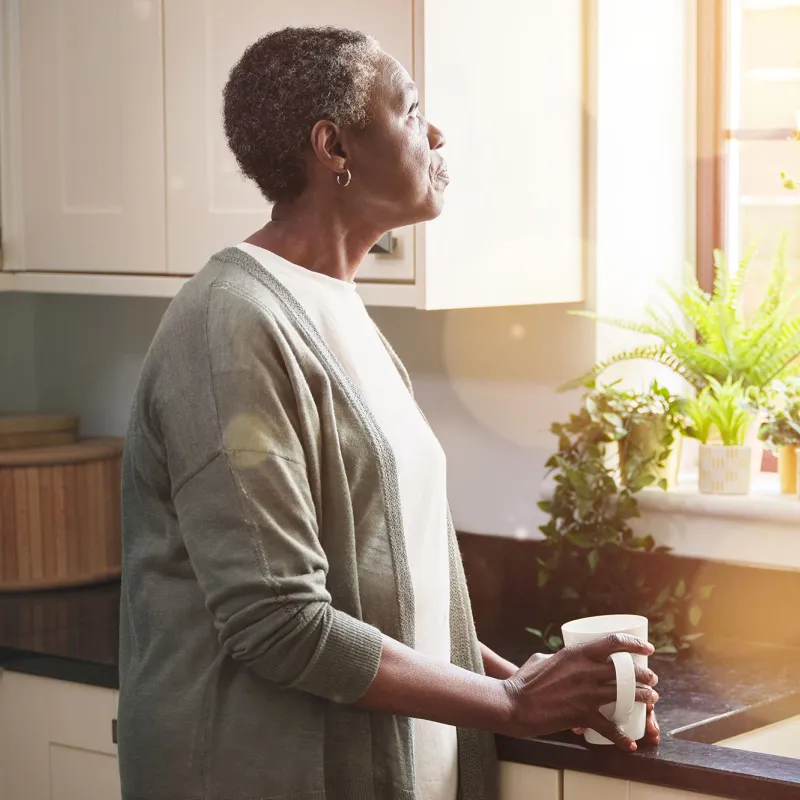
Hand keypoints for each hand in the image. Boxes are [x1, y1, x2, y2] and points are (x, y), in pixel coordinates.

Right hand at [502, 634, 658, 751]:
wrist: (514, 704)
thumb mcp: (542, 659)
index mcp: (576, 653)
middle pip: (626, 671)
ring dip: (643, 698)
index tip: (646, 649)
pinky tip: (630, 743)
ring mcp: (586, 694)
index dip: (634, 644)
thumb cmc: (524, 680)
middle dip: (644, 675)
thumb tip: (564, 658)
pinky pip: (608, 727)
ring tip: (650, 700)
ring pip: (626, 695)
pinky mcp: (582, 715)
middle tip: (651, 679)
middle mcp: (585, 671)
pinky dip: (621, 737)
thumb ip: (559, 658)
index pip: (613, 642)